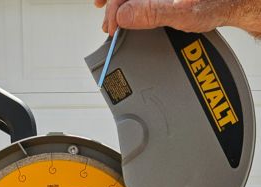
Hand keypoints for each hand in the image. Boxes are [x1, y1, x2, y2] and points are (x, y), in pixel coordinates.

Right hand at [94, 0, 260, 36]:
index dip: (114, 7)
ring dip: (119, 5)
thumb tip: (123, 15)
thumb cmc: (214, 3)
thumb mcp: (181, 12)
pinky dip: (129, 5)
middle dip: (113, 6)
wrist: (232, 3)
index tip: (112, 27)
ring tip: (112, 20)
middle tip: (109, 27)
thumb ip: (151, 12)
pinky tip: (125, 13)